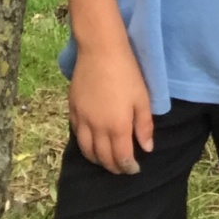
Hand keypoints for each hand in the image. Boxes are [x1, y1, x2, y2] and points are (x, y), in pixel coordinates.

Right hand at [69, 42, 153, 174]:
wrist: (100, 49)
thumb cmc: (126, 72)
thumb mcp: (142, 98)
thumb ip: (144, 126)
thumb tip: (146, 148)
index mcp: (117, 127)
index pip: (121, 158)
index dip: (128, 167)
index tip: (134, 169)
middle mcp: (97, 128)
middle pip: (102, 157)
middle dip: (113, 167)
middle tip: (121, 167)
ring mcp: (82, 119)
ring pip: (86, 149)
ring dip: (96, 159)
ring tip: (105, 160)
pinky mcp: (72, 108)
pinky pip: (75, 133)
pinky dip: (83, 143)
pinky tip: (90, 141)